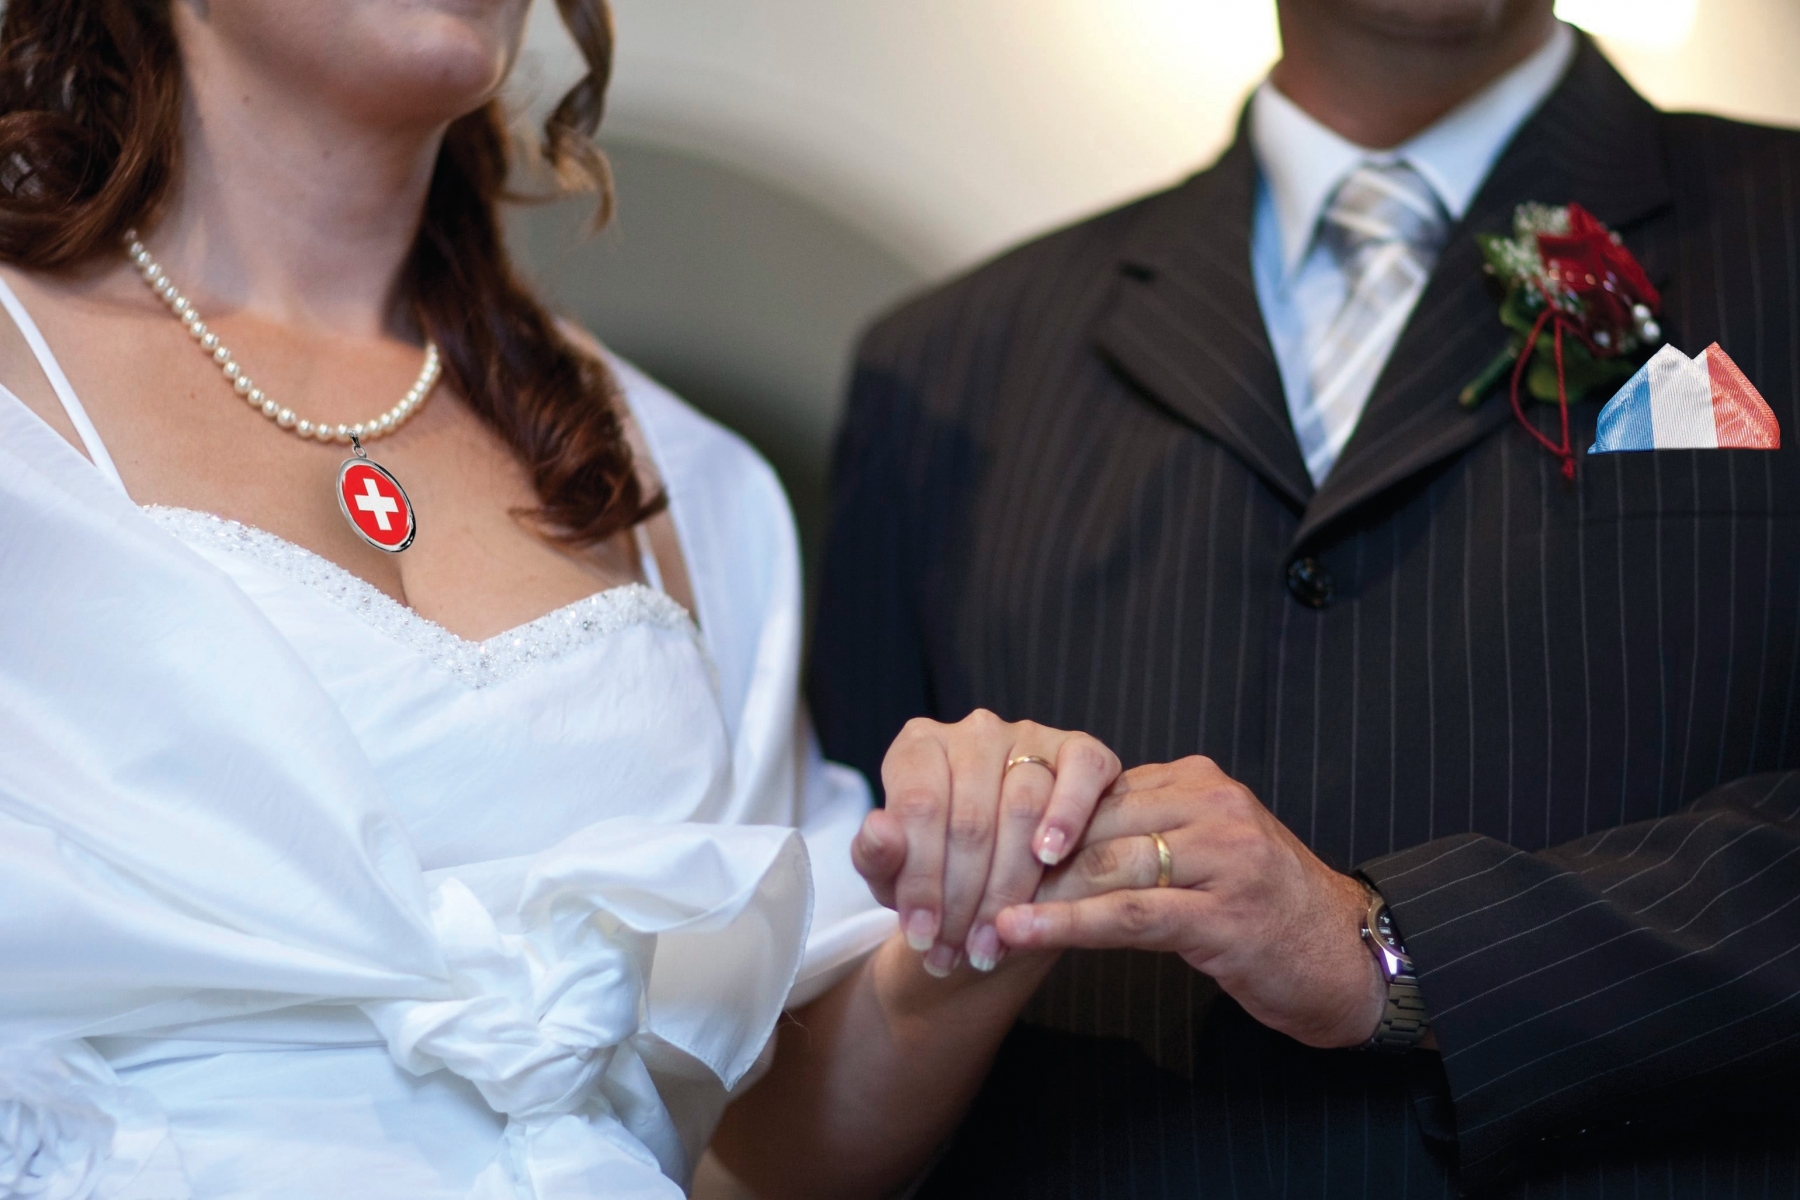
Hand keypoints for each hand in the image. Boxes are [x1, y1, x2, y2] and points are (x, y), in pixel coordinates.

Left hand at [852, 711, 1121, 976]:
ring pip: (1023, 808)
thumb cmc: (938, 865)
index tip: (921, 937)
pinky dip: (1067, 815)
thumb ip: (876, 856)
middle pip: (971, 819)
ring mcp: (1030, 736)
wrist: (998, 867)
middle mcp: (973, 732)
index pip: (919, 808)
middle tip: (961, 954)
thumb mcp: (895, 872)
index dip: (921, 880)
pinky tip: (1050, 857)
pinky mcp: (1079, 748)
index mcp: (918, 746)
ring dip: (1010, 886)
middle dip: (964, 900)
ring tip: (995, 941)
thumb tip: (879, 831)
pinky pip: (1080, 773)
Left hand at [996, 756, 1385, 1047]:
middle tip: (955, 896)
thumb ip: (1142, 833)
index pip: (1090, 794)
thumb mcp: (1202, 855)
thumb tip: (1049, 835)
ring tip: (970, 922)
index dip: (1026, 828)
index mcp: (1197, 782)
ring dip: (1029, 897)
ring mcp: (1223, 858)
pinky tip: (1018, 934)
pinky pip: (1129, 914)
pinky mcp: (1225, 915)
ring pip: (1101, 866)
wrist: (1353, 957)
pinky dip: (1065, 924)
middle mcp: (1210, 805)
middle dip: (1017, 864)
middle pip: (1088, 826)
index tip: (967, 854)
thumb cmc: (1265, 912)